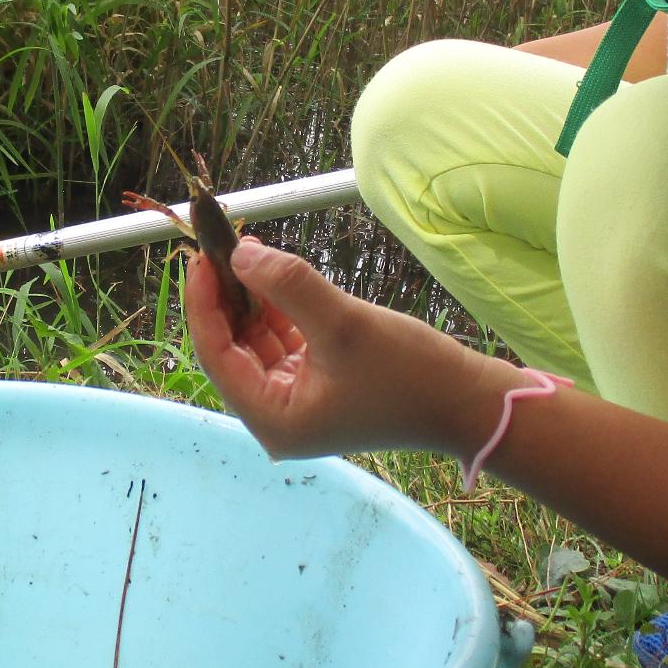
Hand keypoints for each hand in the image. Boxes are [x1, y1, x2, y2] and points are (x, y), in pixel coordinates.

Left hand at [182, 237, 510, 459]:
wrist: (467, 402)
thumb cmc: (410, 373)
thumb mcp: (343, 323)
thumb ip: (288, 285)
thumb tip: (239, 254)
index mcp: (273, 421)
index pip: (217, 356)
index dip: (204, 304)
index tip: (201, 256)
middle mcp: (277, 417)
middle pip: (232, 348)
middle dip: (225, 297)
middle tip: (217, 246)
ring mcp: (296, 401)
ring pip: (255, 342)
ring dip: (249, 298)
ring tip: (244, 251)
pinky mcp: (317, 384)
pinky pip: (282, 341)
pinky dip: (275, 309)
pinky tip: (271, 273)